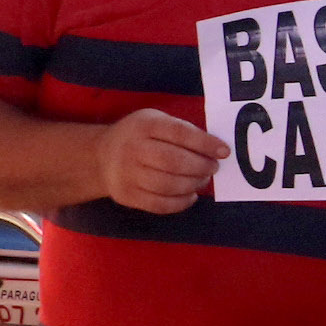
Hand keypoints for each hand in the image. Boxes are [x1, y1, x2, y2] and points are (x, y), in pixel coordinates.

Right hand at [95, 107, 230, 214]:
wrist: (100, 157)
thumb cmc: (139, 136)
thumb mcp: (155, 121)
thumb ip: (181, 131)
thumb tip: (215, 149)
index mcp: (144, 125)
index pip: (179, 133)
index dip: (205, 143)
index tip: (224, 151)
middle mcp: (133, 148)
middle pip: (174, 162)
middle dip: (201, 167)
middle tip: (213, 167)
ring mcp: (128, 174)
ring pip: (168, 185)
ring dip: (193, 184)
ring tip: (202, 179)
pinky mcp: (127, 196)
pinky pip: (160, 204)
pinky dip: (181, 202)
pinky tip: (190, 194)